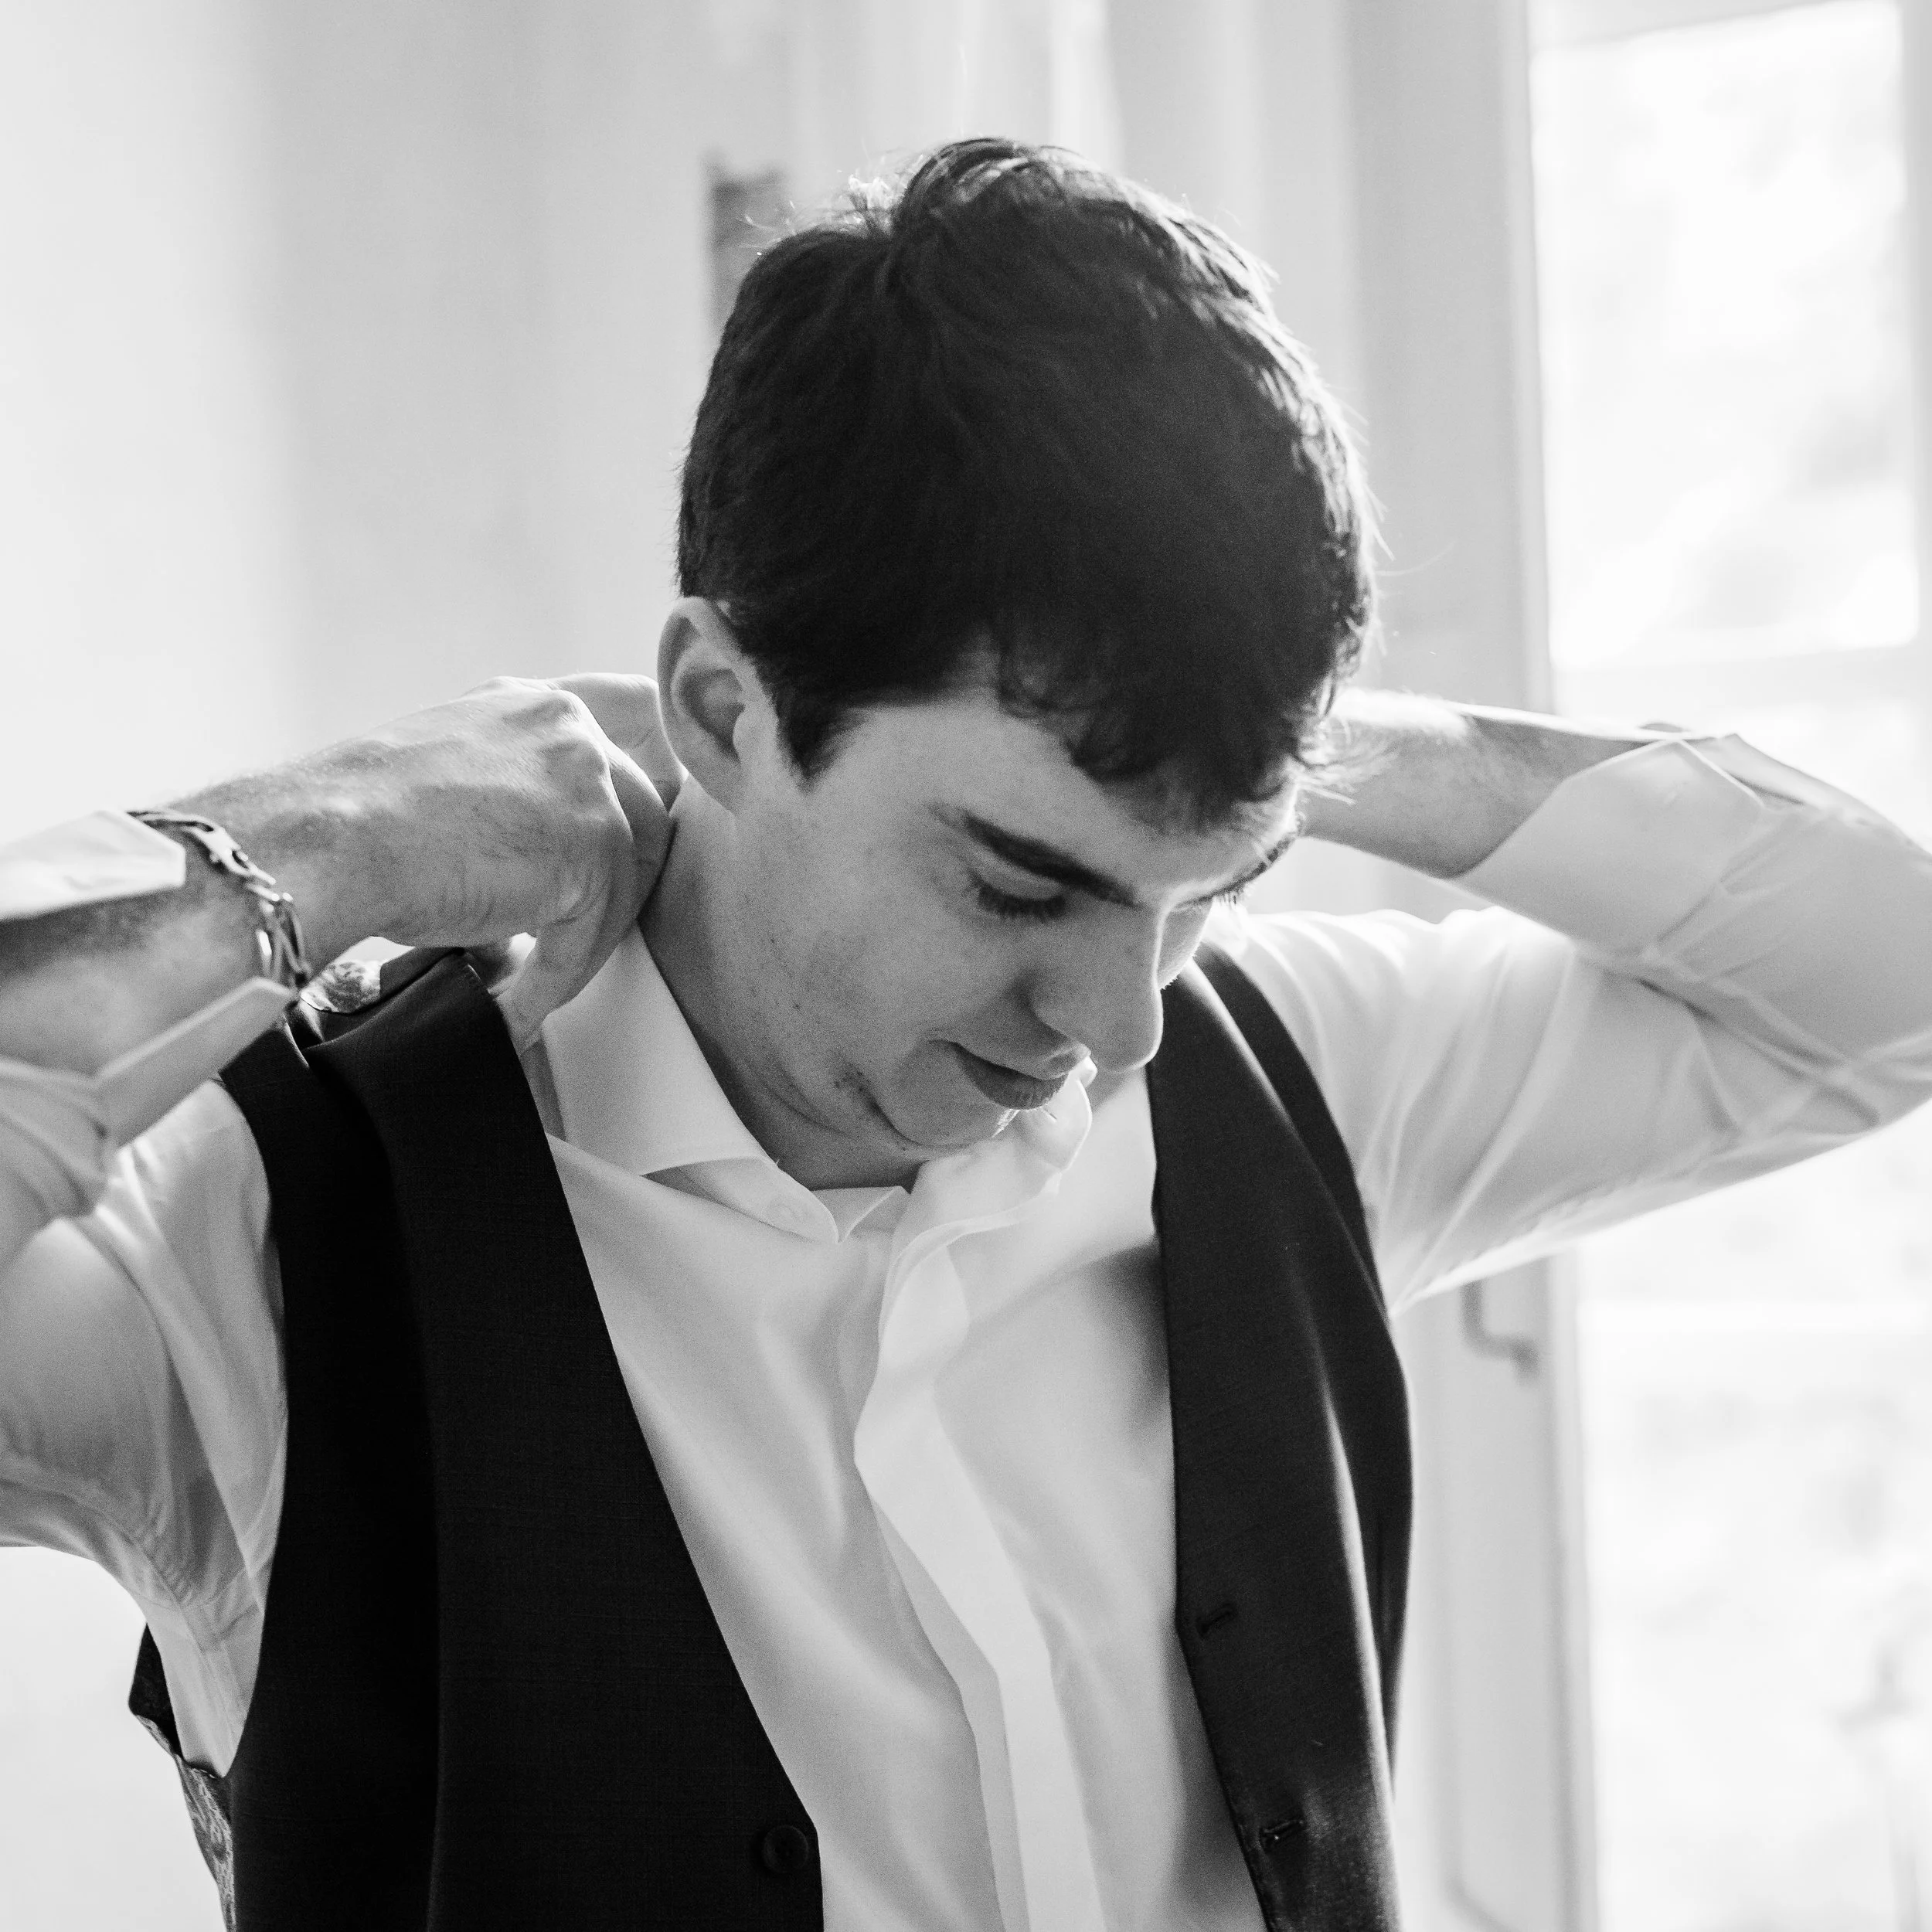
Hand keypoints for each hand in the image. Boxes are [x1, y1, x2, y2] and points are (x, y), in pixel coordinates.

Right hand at [190, 675, 681, 1049]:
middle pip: (649, 813)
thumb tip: (544, 874)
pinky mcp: (594, 847)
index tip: (647, 820)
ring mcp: (590, 783)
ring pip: (625, 882)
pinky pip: (589, 935)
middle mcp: (571, 729)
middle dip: (621, 883)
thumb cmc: (355, 820)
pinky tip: (513, 1010)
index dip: (651, 774)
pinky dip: (551, 982)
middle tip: (576, 936)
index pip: (635, 717)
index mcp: (535, 704)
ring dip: (580, 942)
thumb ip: (515, 799)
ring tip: (526, 985)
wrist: (327, 840)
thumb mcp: (453, 780)